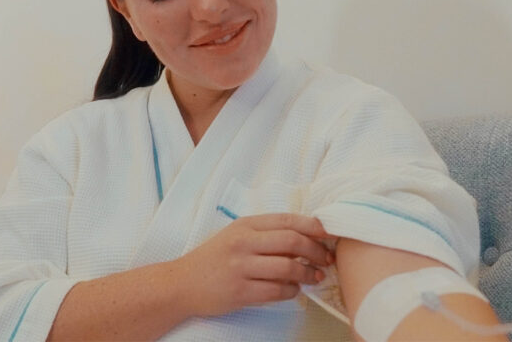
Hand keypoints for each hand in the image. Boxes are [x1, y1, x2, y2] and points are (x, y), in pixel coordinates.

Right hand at [176, 213, 336, 316]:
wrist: (182, 283)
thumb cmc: (213, 259)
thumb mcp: (236, 236)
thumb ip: (265, 234)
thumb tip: (304, 237)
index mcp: (244, 225)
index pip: (287, 220)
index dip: (313, 226)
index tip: (329, 233)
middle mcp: (243, 243)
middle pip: (292, 241)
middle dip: (317, 250)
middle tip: (327, 259)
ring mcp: (241, 267)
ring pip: (288, 267)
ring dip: (308, 273)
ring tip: (315, 276)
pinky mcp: (240, 291)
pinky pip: (277, 290)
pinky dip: (292, 291)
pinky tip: (294, 290)